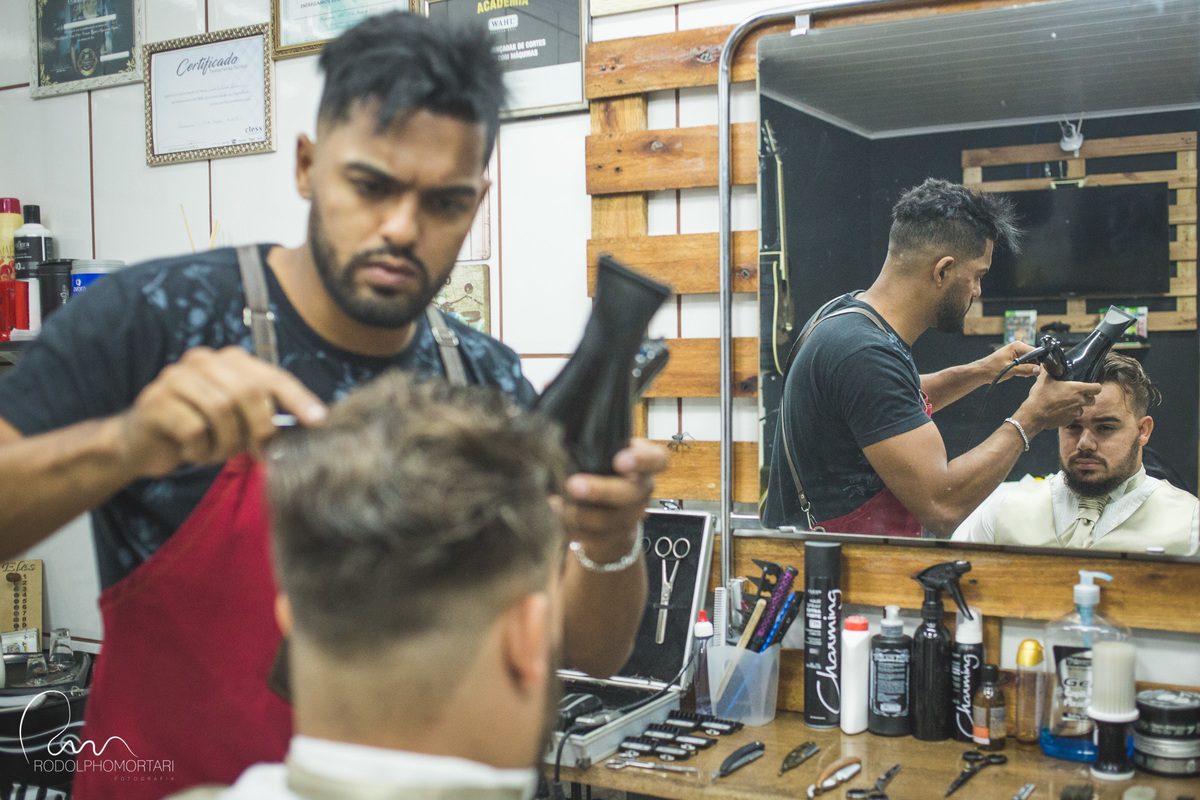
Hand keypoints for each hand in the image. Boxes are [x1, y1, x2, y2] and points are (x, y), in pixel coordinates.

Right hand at [118, 346, 325, 477]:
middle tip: (259, 452)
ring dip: (226, 442)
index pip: (271, 376)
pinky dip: (200, 449)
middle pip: (247, 391)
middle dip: (260, 427)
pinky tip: (194, 452)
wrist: (143, 444)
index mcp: (229, 360)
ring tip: (218, 452)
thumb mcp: (239, 422)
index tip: (318, 420)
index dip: (297, 398)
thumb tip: (307, 426)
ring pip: (221, 409)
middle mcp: (203, 361)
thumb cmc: (200, 430)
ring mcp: (175, 378)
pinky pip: (193, 429)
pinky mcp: (156, 402)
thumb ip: (265, 416)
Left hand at [561, 439, 668, 561]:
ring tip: (557, 501)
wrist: (606, 512)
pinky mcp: (613, 538)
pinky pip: (592, 537)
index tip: (620, 460)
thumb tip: (553, 410)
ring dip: (580, 513)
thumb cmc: (601, 469)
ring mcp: (629, 517)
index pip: (658, 459)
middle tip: (574, 485)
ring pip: (608, 520)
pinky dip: (569, 526)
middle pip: (630, 493)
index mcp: (644, 465)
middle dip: (601, 491)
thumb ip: (590, 437)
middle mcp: (641, 491)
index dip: (644, 461)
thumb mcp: (602, 450)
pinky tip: (555, 511)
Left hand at [980, 341, 1040, 381]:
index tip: (1037, 371)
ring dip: (1027, 369)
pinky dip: (1023, 370)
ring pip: (1030, 362)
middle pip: (1033, 357)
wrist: (981, 372)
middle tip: (1024, 373)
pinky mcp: (1014, 358)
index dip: (1038, 362)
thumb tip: (1038, 369)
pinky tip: (1017, 373)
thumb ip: (1026, 369)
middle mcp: (1018, 347)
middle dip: (1031, 366)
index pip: (1035, 352)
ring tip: (1017, 373)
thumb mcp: (1010, 370)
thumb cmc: (991, 369)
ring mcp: (1016, 352)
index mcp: (1017, 346)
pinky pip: (1024, 364)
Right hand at [1016, 370, 1101, 434]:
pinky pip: (1073, 416)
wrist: (1034, 415)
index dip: (1095, 387)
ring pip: (1082, 409)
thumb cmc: (1040, 397)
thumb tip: (1045, 363)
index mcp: (1077, 389)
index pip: (1097, 388)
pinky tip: (1059, 410)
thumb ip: (1047, 370)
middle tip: (1078, 394)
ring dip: (1077, 406)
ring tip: (1066, 403)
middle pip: (1092, 400)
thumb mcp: (1043, 379)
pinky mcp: (1069, 421)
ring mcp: (1074, 412)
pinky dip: (1069, 413)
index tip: (1091, 386)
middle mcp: (1079, 401)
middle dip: (1088, 397)